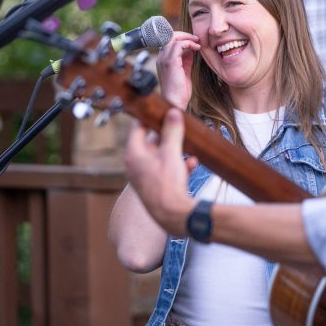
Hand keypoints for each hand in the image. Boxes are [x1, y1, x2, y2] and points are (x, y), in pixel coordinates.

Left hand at [125, 107, 195, 236]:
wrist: (172, 215)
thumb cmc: (167, 184)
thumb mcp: (171, 152)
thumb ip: (172, 131)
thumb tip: (172, 112)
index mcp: (134, 154)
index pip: (137, 127)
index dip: (150, 117)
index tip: (162, 110)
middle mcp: (136, 165)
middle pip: (151, 142)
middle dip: (168, 135)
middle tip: (180, 125)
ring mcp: (145, 176)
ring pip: (161, 155)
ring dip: (176, 150)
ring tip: (189, 148)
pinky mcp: (155, 186)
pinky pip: (166, 169)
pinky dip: (178, 165)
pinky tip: (192, 163)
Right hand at [156, 30, 200, 108]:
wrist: (176, 102)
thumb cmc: (179, 90)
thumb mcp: (184, 71)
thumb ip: (186, 60)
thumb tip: (191, 50)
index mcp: (163, 60)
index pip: (169, 41)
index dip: (181, 38)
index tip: (193, 40)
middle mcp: (161, 58)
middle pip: (169, 37)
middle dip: (184, 35)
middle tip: (196, 38)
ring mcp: (164, 60)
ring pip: (173, 38)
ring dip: (187, 38)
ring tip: (197, 42)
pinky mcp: (170, 62)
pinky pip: (178, 45)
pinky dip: (188, 43)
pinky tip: (196, 48)